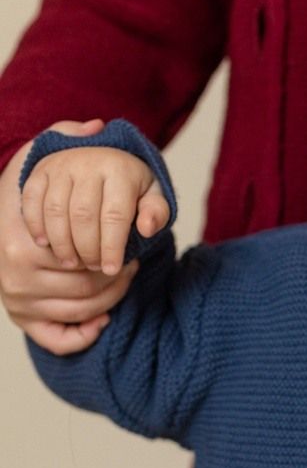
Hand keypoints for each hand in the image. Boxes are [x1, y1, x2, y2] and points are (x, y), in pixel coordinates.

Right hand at [1, 123, 137, 353]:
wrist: (0, 213)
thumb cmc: (27, 189)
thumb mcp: (42, 156)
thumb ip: (67, 136)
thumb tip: (96, 128)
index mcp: (24, 239)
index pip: (90, 256)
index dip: (119, 253)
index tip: (132, 248)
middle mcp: (15, 272)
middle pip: (89, 286)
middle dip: (118, 277)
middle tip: (132, 264)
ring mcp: (16, 297)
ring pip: (83, 309)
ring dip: (111, 299)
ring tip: (121, 279)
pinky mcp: (20, 317)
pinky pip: (59, 339)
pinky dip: (85, 334)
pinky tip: (102, 319)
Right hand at [19, 119, 169, 275]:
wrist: (101, 153)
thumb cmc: (130, 184)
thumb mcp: (152, 194)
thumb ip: (157, 211)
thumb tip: (147, 228)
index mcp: (119, 169)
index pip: (114, 216)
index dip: (112, 247)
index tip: (112, 270)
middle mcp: (87, 162)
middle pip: (82, 217)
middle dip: (88, 249)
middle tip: (94, 266)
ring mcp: (59, 165)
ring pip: (55, 212)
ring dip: (62, 243)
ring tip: (72, 262)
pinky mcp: (38, 170)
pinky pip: (31, 201)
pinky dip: (36, 225)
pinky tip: (45, 244)